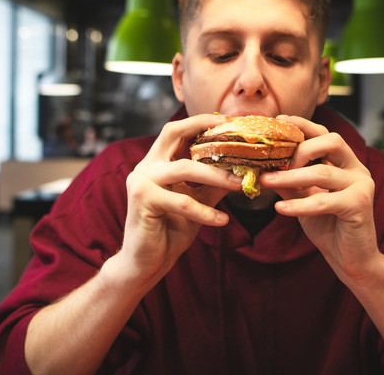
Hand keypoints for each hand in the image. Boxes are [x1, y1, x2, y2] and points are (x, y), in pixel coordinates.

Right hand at [119, 114, 242, 285]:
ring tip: (240, 185)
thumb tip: (242, 171)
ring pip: (184, 168)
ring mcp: (141, 182)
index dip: (199, 122)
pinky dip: (205, 211)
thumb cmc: (169, 231)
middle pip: (173, 134)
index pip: (176, 132)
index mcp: (156, 163)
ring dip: (216, 176)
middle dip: (203, 128)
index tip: (227, 120)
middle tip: (232, 133)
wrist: (145, 263)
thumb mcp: (197, 203)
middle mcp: (145, 167)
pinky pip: (182, 202)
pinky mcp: (143, 201)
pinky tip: (222, 220)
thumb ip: (212, 186)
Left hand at [259, 115, 379, 283]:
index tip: (278, 121)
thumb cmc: (327, 226)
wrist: (350, 259)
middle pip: (331, 141)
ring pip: (323, 173)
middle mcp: (356, 169)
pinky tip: (280, 208)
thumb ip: (288, 180)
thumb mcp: (302, 198)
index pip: (324, 134)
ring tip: (266, 182)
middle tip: (276, 162)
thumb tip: (259, 166)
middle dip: (300, 149)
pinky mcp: (361, 205)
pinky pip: (325, 201)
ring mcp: (362, 185)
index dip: (302, 124)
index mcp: (344, 162)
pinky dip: (300, 204)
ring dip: (291, 177)